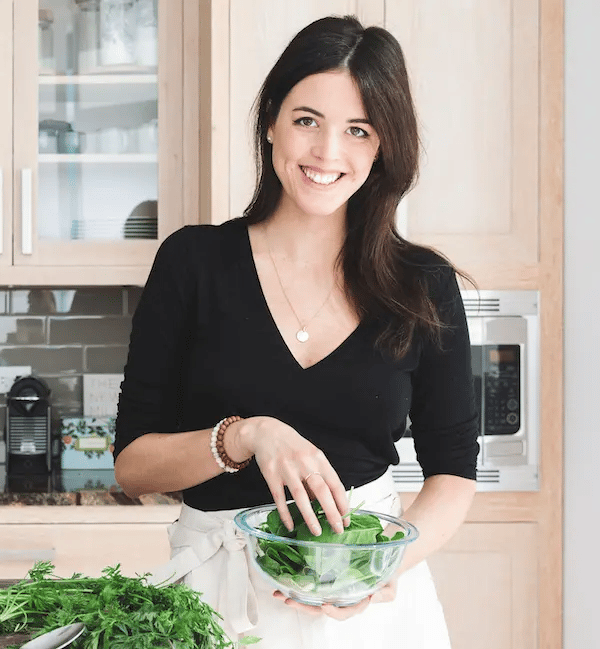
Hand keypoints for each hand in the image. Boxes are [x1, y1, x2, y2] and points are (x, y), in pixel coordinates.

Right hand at [230, 416, 348, 534]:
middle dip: (331, 512)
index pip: (335, 483)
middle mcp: (304, 463)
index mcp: (318, 458)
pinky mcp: (272, 475)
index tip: (347, 519)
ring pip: (300, 496)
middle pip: (321, 490)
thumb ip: (318, 477)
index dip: (342, 503)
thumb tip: (324, 503)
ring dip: (310, 516)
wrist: (267, 433)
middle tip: (338, 530)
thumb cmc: (293, 446)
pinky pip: (279, 498)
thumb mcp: (311, 456)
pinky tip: (290, 525)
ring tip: (317, 531)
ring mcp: (287, 469)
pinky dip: (285, 513)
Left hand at [272, 576, 397, 619]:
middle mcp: (341, 600)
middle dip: (303, 606)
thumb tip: (372, 596)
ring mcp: (333, 590)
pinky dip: (299, 585)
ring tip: (280, 593)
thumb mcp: (390, 587)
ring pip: (312, 598)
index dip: (334, 612)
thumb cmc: (387, 576)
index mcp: (356, 603)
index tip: (326, 606)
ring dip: (296, 597)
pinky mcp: (328, 579)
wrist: (385, 561)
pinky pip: (313, 585)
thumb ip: (383, 594)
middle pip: (320, 608)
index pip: (344, 612)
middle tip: (289, 600)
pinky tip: (286, 581)